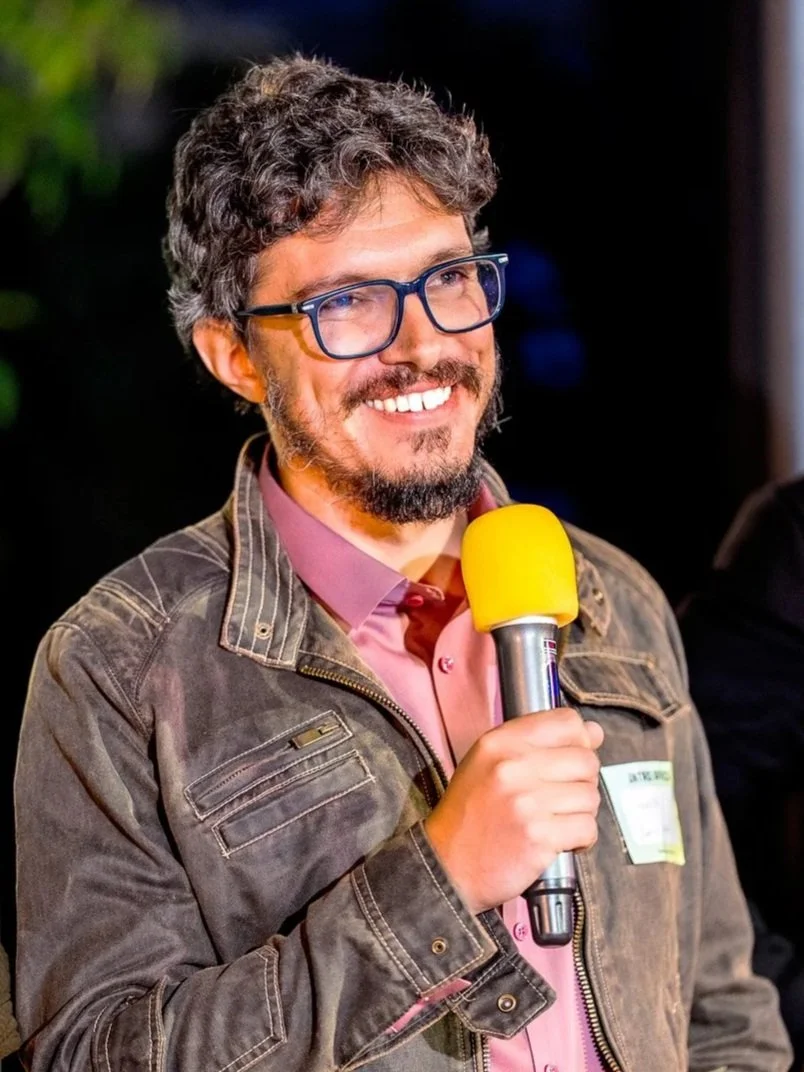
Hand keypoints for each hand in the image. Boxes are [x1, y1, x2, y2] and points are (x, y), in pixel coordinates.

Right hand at [423, 707, 603, 914]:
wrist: (449, 865)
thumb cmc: (472, 813)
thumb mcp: (488, 762)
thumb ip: (538, 743)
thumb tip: (594, 732)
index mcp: (500, 742)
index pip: (566, 722)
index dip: (579, 740)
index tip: (572, 758)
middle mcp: (513, 766)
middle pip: (586, 761)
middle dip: (582, 782)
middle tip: (561, 798)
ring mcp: (527, 802)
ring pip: (590, 796)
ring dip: (581, 812)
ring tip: (555, 821)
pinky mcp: (540, 836)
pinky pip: (587, 828)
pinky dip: (581, 839)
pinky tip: (559, 840)